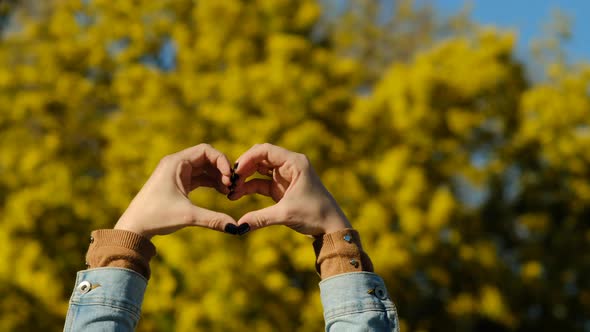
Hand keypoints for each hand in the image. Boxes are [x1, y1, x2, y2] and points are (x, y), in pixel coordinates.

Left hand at [114, 144, 237, 238]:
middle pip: (207, 158)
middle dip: (222, 169)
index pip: (205, 150)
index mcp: (176, 163)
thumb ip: (213, 219)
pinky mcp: (178, 183)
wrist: (135, 227)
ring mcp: (177, 173)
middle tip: (232, 186)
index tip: (230, 177)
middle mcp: (177, 164)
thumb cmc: (156, 217)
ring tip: (229, 191)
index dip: (221, 160)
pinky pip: (200, 177)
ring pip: (205, 168)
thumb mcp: (187, 216)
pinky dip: (212, 183)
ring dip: (218, 177)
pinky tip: (222, 193)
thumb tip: (236, 228)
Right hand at [228, 143, 351, 235]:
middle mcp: (290, 165)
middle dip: (243, 169)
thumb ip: (261, 218)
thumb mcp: (286, 214)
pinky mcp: (281, 187)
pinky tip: (236, 196)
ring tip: (230, 191)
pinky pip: (260, 182)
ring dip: (244, 178)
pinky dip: (249, 187)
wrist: (330, 227)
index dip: (248, 158)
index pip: (266, 150)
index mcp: (295, 162)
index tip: (235, 172)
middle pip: (260, 158)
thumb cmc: (315, 215)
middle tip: (230, 182)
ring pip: (258, 170)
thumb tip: (238, 227)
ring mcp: (284, 176)